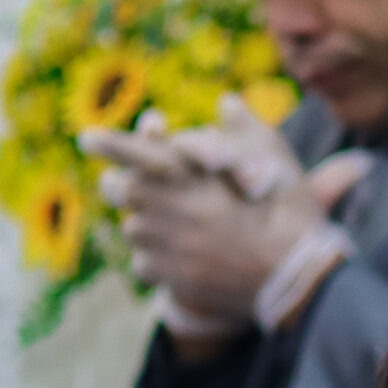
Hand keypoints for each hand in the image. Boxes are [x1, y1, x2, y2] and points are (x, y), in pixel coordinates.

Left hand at [82, 97, 369, 324]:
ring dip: (146, 221)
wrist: (301, 286)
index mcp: (199, 184)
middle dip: (125, 184)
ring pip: (134, 228)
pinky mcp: (174, 281)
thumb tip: (227, 101)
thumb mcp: (282, 168)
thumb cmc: (293, 221)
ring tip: (178, 224)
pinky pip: (145, 263)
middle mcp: (177, 216)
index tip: (85, 137)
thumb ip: (249, 132)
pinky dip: (157, 257)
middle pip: (123, 191)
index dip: (113, 145)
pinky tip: (184, 256)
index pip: (145, 156)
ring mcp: (171, 252)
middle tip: (133, 181)